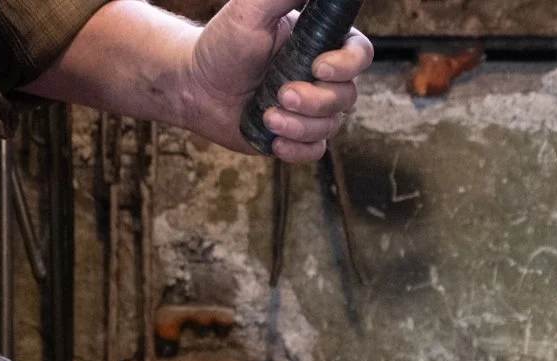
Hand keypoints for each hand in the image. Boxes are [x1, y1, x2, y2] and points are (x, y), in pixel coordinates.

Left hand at [182, 0, 373, 162]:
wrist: (196, 87)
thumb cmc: (223, 44)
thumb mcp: (252, 9)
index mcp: (320, 42)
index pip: (359, 54)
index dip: (348, 65)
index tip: (319, 68)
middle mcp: (322, 76)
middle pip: (348, 95)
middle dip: (316, 101)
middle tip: (282, 94)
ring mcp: (311, 108)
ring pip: (331, 125)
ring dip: (300, 126)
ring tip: (268, 117)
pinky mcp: (297, 134)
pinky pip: (316, 150)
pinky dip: (297, 148)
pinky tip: (275, 141)